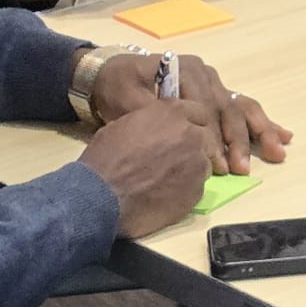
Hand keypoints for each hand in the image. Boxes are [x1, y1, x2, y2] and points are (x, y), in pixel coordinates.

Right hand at [78, 102, 216, 236]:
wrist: (101, 196)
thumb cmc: (105, 158)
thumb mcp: (124, 124)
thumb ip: (150, 121)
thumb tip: (156, 128)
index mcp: (173, 113)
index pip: (197, 110)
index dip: (189, 122)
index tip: (181, 132)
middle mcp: (191, 134)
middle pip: (204, 137)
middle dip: (192, 145)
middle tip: (174, 159)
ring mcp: (196, 164)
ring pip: (203, 163)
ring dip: (191, 168)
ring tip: (168, 180)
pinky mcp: (196, 191)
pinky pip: (197, 187)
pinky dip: (186, 190)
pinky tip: (167, 196)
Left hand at [89, 50, 291, 176]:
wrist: (112, 74)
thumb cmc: (119, 88)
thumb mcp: (128, 100)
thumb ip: (152, 114)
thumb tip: (175, 133)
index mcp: (186, 69)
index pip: (205, 107)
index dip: (211, 138)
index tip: (216, 165)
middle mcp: (205, 73)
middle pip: (228, 108)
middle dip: (238, 140)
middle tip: (242, 169)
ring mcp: (213, 82)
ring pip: (241, 107)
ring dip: (258, 131)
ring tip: (276, 151)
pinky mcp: (215, 93)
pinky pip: (242, 106)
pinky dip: (260, 122)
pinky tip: (282, 134)